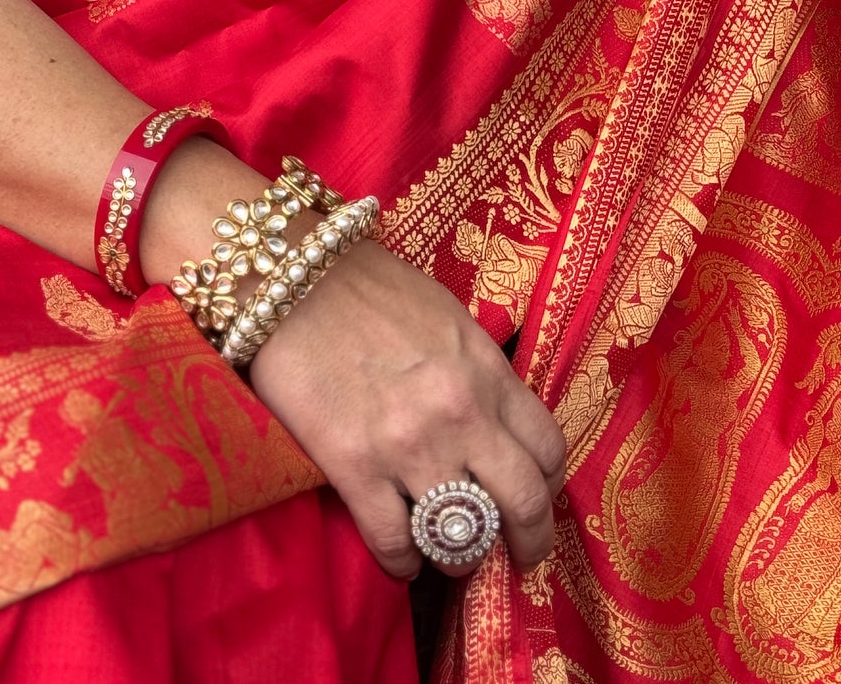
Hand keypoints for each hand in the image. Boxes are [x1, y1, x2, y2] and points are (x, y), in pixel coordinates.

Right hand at [249, 240, 566, 578]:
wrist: (292, 278)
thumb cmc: (369, 287)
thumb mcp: (447, 317)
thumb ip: (478, 370)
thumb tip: (493, 418)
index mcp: (487, 371)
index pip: (548, 449)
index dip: (548, 484)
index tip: (536, 497)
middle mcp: (460, 414)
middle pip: (524, 503)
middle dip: (529, 542)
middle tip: (519, 555)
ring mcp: (408, 445)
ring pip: (463, 537)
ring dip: (461, 557)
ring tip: (450, 556)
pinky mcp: (353, 468)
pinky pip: (395, 543)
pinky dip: (402, 563)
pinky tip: (401, 559)